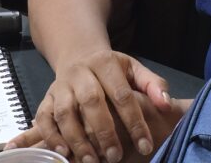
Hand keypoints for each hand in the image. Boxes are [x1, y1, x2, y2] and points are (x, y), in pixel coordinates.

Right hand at [8, 50, 172, 162]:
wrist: (79, 58)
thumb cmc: (113, 71)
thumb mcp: (134, 70)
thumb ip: (153, 85)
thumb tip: (166, 105)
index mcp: (105, 63)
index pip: (122, 93)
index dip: (134, 121)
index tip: (145, 145)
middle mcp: (81, 72)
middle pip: (91, 101)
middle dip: (104, 132)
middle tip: (116, 157)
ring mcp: (61, 85)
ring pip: (65, 112)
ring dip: (77, 139)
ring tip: (92, 161)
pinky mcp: (46, 98)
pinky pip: (44, 118)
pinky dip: (52, 136)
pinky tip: (65, 153)